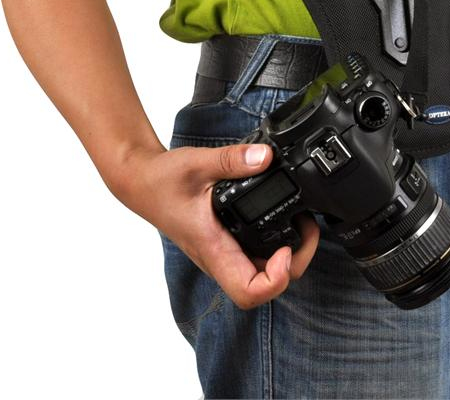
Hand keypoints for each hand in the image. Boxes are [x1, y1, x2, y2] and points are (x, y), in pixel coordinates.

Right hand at [115, 143, 319, 308]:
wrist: (143, 182)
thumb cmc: (163, 180)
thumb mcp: (197, 163)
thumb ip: (232, 160)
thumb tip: (265, 157)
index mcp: (212, 249)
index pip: (248, 291)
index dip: (276, 279)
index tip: (286, 248)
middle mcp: (219, 258)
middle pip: (264, 287)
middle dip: (294, 263)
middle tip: (306, 227)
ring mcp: (223, 253)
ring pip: (262, 272)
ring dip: (287, 253)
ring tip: (300, 220)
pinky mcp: (225, 243)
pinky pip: (255, 255)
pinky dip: (274, 241)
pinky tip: (282, 215)